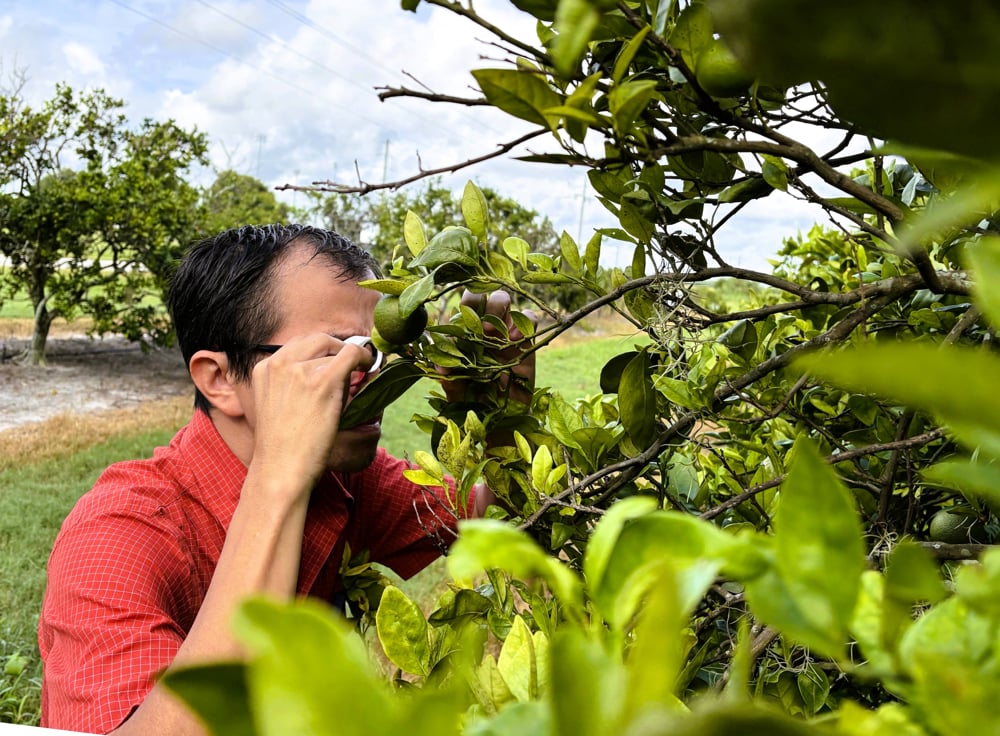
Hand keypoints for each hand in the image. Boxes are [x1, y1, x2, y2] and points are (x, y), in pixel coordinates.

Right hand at [248, 334, 375, 486]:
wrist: (281, 468)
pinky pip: (352, 354)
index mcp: (263, 367)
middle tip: (353, 364)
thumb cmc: (282, 446)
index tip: (337, 359)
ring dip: (350, 364)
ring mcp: (300, 370)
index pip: (299, 344)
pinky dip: (364, 357)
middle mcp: (279, 363)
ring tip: (356, 381)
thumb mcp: (274, 405)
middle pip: (319, 340)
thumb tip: (324, 369)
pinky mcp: (323, 380)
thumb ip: (289, 383)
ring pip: (336, 351)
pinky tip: (369, 366)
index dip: (323, 350)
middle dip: (338, 350)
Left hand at [441, 290, 535, 406]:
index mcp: (462, 336)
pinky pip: (530, 317)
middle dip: (477, 302)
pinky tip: (516, 339)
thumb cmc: (475, 403)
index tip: (456, 340)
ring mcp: (504, 332)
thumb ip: (448, 378)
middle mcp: (482, 329)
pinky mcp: (526, 340)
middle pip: (479, 296)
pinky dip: (524, 320)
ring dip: (497, 307)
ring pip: (502, 298)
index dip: (454, 319)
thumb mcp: (456, 391)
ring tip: (496, 334)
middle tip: (480, 329)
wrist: (501, 420)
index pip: (455, 313)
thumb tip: (440, 367)